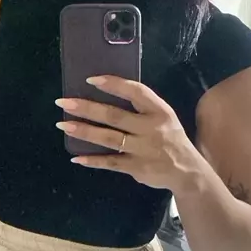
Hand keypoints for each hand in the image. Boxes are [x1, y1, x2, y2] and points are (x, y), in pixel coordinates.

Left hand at [55, 75, 200, 189]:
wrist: (187, 171)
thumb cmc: (170, 138)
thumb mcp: (164, 116)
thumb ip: (142, 106)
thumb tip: (108, 91)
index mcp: (159, 111)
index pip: (135, 91)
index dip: (113, 84)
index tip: (90, 80)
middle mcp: (151, 128)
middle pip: (114, 116)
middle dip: (87, 108)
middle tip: (63, 102)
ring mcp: (143, 149)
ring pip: (109, 138)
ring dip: (84, 131)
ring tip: (63, 125)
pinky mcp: (136, 167)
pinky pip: (110, 162)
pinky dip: (93, 160)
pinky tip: (76, 158)